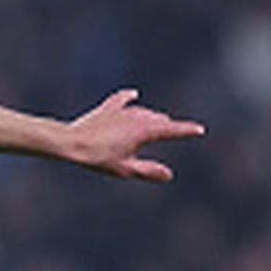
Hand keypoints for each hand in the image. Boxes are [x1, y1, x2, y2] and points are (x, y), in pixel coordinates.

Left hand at [67, 88, 205, 182]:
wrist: (70, 142)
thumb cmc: (97, 157)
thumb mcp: (125, 169)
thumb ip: (148, 171)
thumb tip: (168, 175)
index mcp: (145, 130)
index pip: (172, 130)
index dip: (186, 130)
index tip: (200, 130)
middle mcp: (137, 116)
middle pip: (158, 121)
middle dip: (166, 126)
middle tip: (176, 131)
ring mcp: (121, 111)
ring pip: (143, 112)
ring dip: (151, 118)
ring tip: (159, 121)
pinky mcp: (106, 109)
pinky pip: (121, 100)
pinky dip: (128, 99)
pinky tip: (133, 95)